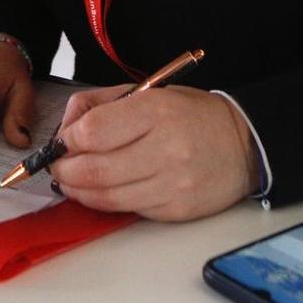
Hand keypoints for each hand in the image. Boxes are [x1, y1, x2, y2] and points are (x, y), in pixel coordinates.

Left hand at [50, 87, 254, 221]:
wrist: (244, 144)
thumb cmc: (192, 116)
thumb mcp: (150, 92)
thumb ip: (102, 104)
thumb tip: (64, 129)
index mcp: (157, 111)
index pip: (92, 131)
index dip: (67, 139)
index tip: (63, 141)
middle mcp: (166, 148)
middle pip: (93, 169)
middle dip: (64, 170)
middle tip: (59, 166)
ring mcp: (172, 183)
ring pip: (105, 196)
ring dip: (79, 191)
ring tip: (73, 181)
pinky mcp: (176, 210)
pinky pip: (127, 210)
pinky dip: (106, 202)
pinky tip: (102, 191)